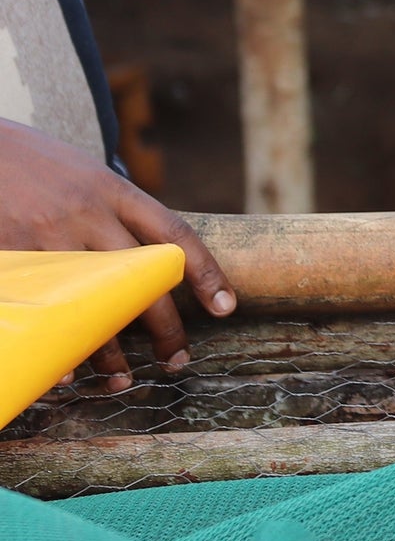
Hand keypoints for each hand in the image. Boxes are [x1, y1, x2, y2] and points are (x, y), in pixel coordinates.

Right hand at [0, 118, 234, 387]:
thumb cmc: (33, 162)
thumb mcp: (85, 173)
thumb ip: (115, 209)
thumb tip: (150, 253)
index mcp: (114, 191)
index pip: (174, 234)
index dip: (205, 273)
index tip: (226, 307)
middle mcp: (87, 214)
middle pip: (141, 280)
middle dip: (166, 328)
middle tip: (177, 358)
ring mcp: (46, 236)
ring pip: (92, 305)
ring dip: (109, 351)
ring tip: (120, 378)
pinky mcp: (9, 254)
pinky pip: (40, 310)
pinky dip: (53, 345)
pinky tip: (63, 372)